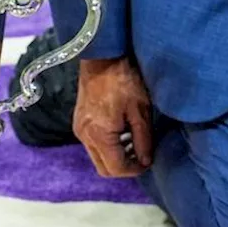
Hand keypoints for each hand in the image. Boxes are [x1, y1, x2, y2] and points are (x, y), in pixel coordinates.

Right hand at [73, 57, 152, 177]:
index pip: (116, 168)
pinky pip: (93, 145)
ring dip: (116, 157)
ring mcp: (79, 129)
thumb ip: (143, 140)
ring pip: (98, 158)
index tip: (149, 162)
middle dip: (124, 167)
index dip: (135, 170)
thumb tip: (146, 162)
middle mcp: (85, 136)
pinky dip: (108, 146)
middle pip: (104, 169)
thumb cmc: (124, 80)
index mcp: (99, 134)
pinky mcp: (79, 122)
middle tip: (142, 156)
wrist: (102, 56)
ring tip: (135, 143)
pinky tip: (123, 133)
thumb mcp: (141, 111)